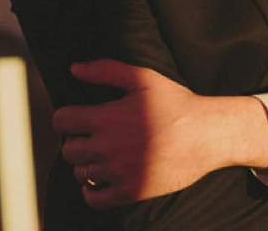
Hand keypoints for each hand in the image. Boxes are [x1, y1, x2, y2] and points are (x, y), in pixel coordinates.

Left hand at [55, 60, 267, 208]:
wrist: (205, 135)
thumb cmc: (176, 104)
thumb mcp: (143, 78)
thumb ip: (106, 70)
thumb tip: (74, 68)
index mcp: (106, 117)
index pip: (62, 121)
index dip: (65, 118)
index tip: (75, 120)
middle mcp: (107, 147)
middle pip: (68, 149)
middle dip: (75, 141)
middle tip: (90, 137)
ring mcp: (118, 172)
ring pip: (80, 173)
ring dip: (85, 164)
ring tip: (101, 156)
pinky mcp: (130, 191)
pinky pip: (94, 199)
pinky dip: (91, 191)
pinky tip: (100, 180)